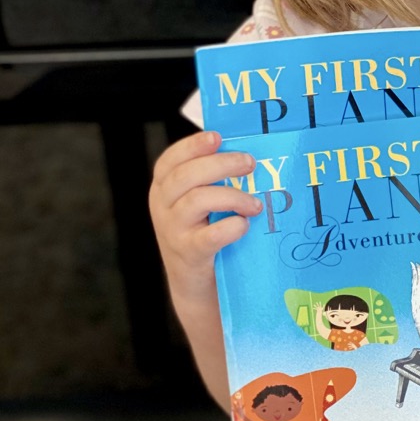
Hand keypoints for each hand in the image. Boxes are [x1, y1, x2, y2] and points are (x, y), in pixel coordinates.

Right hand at [148, 130, 260, 304]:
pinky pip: (209, 236)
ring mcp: (172, 231)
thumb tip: (247, 150)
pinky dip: (231, 227)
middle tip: (250, 163)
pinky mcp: (189, 254)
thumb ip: (212, 178)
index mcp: (163, 188)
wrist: (195, 283)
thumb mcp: (199, 202)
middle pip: (186, 176)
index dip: (192, 146)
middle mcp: (162, 207)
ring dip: (233, 197)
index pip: (170, 160)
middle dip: (221, 165)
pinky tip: (244, 224)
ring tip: (255, 204)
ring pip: (197, 201)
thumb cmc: (204, 231)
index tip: (217, 137)